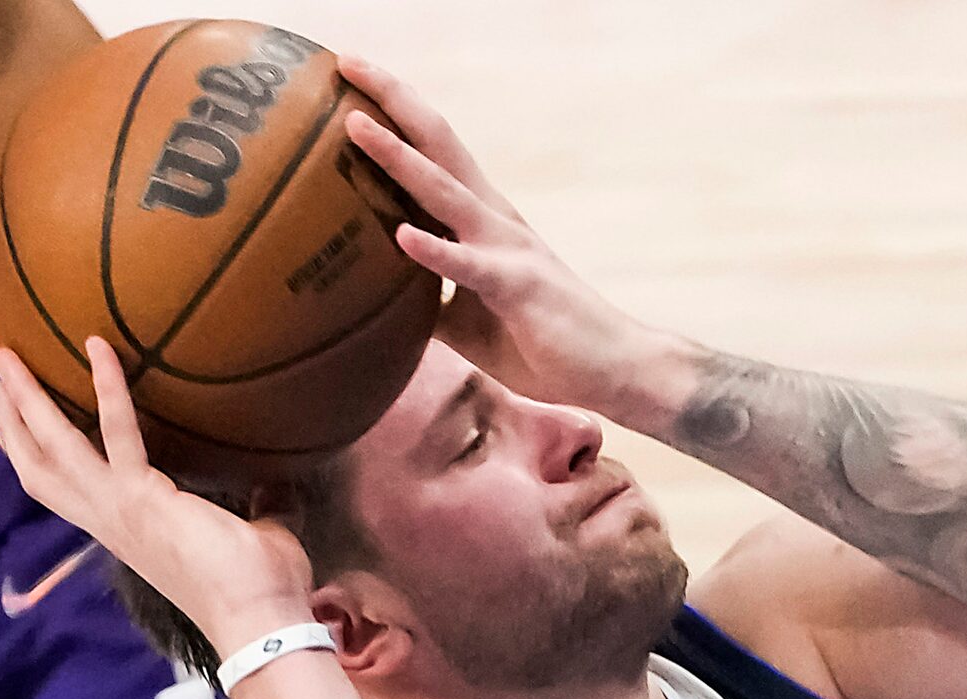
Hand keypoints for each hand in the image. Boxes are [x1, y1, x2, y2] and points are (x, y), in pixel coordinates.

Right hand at [0, 340, 314, 660]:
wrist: (260, 619)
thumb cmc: (259, 586)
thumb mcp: (259, 533)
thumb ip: (262, 504)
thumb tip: (278, 483)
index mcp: (126, 529)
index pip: (63, 487)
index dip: (36, 452)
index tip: (22, 418)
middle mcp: (110, 519)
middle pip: (38, 464)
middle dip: (11, 417)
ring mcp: (118, 509)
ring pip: (53, 446)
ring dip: (26, 399)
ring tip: (7, 355)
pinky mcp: (140, 496)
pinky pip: (117, 431)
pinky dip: (107, 388)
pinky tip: (99, 348)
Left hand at [339, 55, 670, 414]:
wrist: (619, 370)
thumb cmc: (543, 344)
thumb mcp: (466, 318)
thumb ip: (424, 296)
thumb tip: (369, 299)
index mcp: (482, 220)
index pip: (432, 153)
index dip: (392, 113)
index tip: (348, 75)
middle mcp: (494, 219)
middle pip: (439, 145)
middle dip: (392, 100)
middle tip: (347, 60)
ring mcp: (508, 249)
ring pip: (446, 192)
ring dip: (400, 157)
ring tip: (356, 125)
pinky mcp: (518, 287)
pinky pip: (470, 266)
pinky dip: (436, 251)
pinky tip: (404, 236)